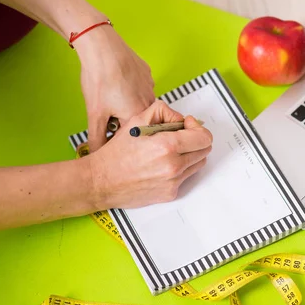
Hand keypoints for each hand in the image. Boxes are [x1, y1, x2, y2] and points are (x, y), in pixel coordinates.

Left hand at [73, 26, 155, 150]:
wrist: (102, 46)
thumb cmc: (100, 77)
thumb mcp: (95, 113)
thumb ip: (97, 138)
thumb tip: (98, 154)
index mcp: (140, 116)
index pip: (134, 136)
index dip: (119, 135)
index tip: (109, 132)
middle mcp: (151, 104)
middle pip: (139, 120)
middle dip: (123, 120)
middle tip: (107, 111)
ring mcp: (150, 87)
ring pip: (140, 104)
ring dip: (127, 104)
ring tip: (110, 94)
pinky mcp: (148, 75)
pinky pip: (141, 89)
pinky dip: (130, 89)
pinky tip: (117, 83)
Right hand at [87, 100, 212, 208]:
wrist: (101, 181)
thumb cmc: (116, 153)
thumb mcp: (136, 120)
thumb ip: (162, 111)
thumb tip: (182, 119)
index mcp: (167, 146)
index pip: (204, 138)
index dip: (198, 128)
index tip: (188, 125)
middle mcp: (173, 166)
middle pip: (204, 151)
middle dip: (195, 140)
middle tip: (181, 136)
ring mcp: (173, 182)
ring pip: (197, 164)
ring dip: (189, 154)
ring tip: (170, 150)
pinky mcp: (170, 194)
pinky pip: (185, 177)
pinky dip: (179, 169)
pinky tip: (162, 164)